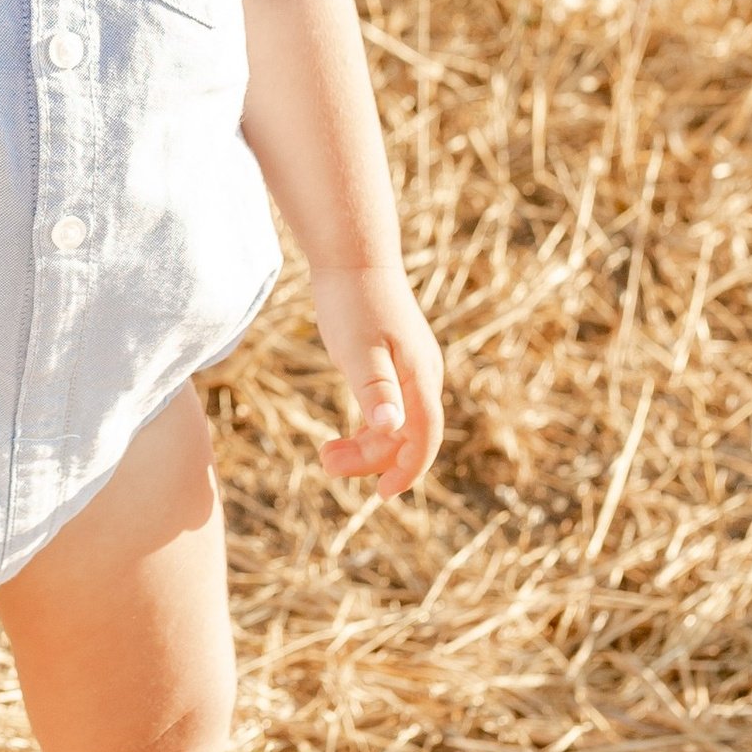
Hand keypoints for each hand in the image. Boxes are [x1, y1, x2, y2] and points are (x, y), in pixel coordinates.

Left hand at [309, 262, 442, 497]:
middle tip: (326, 463)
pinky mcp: (393, 366)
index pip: (426, 435)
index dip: (409, 469)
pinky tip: (341, 438)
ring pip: (395, 426)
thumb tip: (391, 428)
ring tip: (325, 454)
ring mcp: (410, 371)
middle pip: (407, 436)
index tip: (383, 494)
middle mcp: (422, 376)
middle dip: (371, 459)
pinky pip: (387, 411)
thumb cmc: (352, 301)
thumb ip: (373, 388)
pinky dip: (367, 429)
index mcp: (419, 375)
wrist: (354, 257)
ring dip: (365, 447)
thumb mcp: (357, 347)